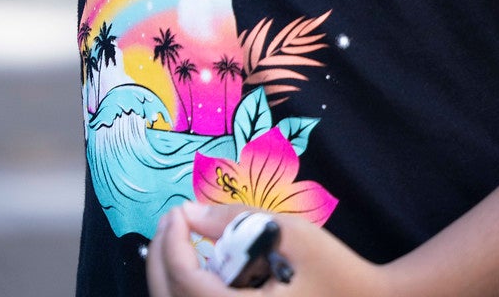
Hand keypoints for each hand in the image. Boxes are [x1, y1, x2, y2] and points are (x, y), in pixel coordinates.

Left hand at [147, 202, 386, 296]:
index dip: (172, 243)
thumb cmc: (336, 272)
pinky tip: (197, 267)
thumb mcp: (291, 234)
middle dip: (161, 259)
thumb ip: (238, 222)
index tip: (178, 210)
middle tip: (171, 221)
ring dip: (169, 277)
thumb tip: (190, 213)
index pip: (186, 283)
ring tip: (179, 240)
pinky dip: (187, 292)